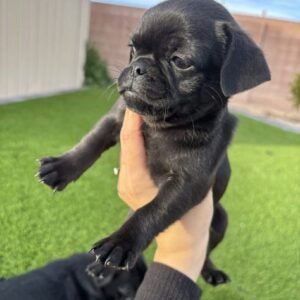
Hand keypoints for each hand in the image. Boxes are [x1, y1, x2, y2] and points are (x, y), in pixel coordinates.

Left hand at [118, 109, 213, 280]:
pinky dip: (140, 136)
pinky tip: (151, 124)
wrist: (180, 239)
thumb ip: (182, 162)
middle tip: (145, 95)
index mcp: (135, 180)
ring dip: (136, 125)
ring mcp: (126, 179)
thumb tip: (179, 131)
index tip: (138, 97)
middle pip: (125, 139)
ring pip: (128, 144)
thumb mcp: (190, 188)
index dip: (132, 117)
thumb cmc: (188, 216)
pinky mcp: (131, 179)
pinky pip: (133, 152)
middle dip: (134, 117)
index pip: (129, 140)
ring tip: (148, 104)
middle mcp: (126, 178)